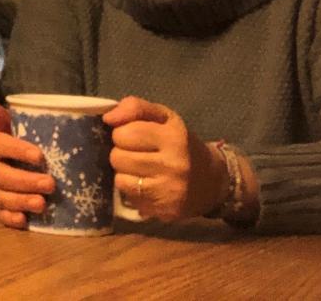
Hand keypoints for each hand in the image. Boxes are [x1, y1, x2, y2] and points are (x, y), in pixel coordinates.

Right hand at [0, 98, 54, 228]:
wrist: (36, 163)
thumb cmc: (33, 140)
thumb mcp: (28, 124)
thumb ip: (15, 113)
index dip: (17, 150)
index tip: (39, 157)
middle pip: (1, 175)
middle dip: (25, 181)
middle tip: (51, 184)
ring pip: (1, 196)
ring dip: (21, 201)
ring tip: (43, 204)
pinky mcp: (4, 207)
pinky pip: (1, 215)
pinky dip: (11, 218)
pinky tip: (25, 220)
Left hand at [104, 96, 227, 221]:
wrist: (212, 180)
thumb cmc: (181, 143)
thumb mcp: (163, 117)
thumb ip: (135, 108)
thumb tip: (108, 118)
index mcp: (173, 137)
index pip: (124, 133)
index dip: (121, 133)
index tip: (132, 136)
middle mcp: (174, 165)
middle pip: (118, 158)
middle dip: (121, 153)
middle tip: (135, 153)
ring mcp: (169, 191)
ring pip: (120, 180)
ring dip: (124, 173)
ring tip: (139, 169)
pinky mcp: (165, 212)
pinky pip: (130, 198)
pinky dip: (132, 190)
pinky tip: (146, 184)